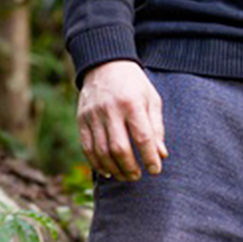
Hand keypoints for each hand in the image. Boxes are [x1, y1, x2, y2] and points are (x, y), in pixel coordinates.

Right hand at [77, 60, 167, 181]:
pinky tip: (107, 171)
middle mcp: (111, 110)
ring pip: (102, 151)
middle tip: (138, 176)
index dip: (149, 156)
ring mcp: (93, 116)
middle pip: (120, 147)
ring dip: (114, 169)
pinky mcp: (81, 120)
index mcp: (132, 103)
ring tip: (125, 176)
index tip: (156, 170)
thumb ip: (156, 126)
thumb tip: (161, 153)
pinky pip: (87, 148)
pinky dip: (96, 163)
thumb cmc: (134, 84)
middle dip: (130, 167)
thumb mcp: (152, 99)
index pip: (142, 136)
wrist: (105, 65)